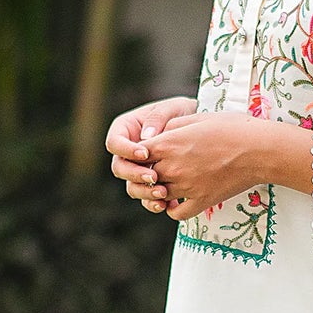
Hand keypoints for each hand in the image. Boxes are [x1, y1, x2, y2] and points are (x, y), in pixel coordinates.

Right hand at [106, 95, 197, 211]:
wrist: (197, 130)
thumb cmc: (179, 112)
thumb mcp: (170, 108)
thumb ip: (158, 118)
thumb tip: (146, 137)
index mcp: (125, 130)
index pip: (114, 143)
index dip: (126, 151)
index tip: (145, 154)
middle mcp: (127, 152)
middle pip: (119, 168)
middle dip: (135, 175)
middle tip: (154, 177)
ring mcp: (138, 170)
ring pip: (131, 186)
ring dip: (144, 192)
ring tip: (163, 193)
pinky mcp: (150, 184)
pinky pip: (146, 198)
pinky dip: (154, 203)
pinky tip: (167, 204)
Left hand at [146, 112, 312, 218]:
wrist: (260, 150)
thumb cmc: (232, 128)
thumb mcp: (198, 117)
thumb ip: (173, 125)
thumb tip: (157, 133)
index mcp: (168, 143)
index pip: (136, 154)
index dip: (138, 153)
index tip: (147, 152)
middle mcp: (173, 167)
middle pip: (143, 176)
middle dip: (145, 173)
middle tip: (155, 169)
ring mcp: (186, 186)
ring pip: (157, 196)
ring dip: (157, 192)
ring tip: (166, 184)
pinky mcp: (201, 201)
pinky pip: (176, 214)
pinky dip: (172, 210)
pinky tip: (177, 202)